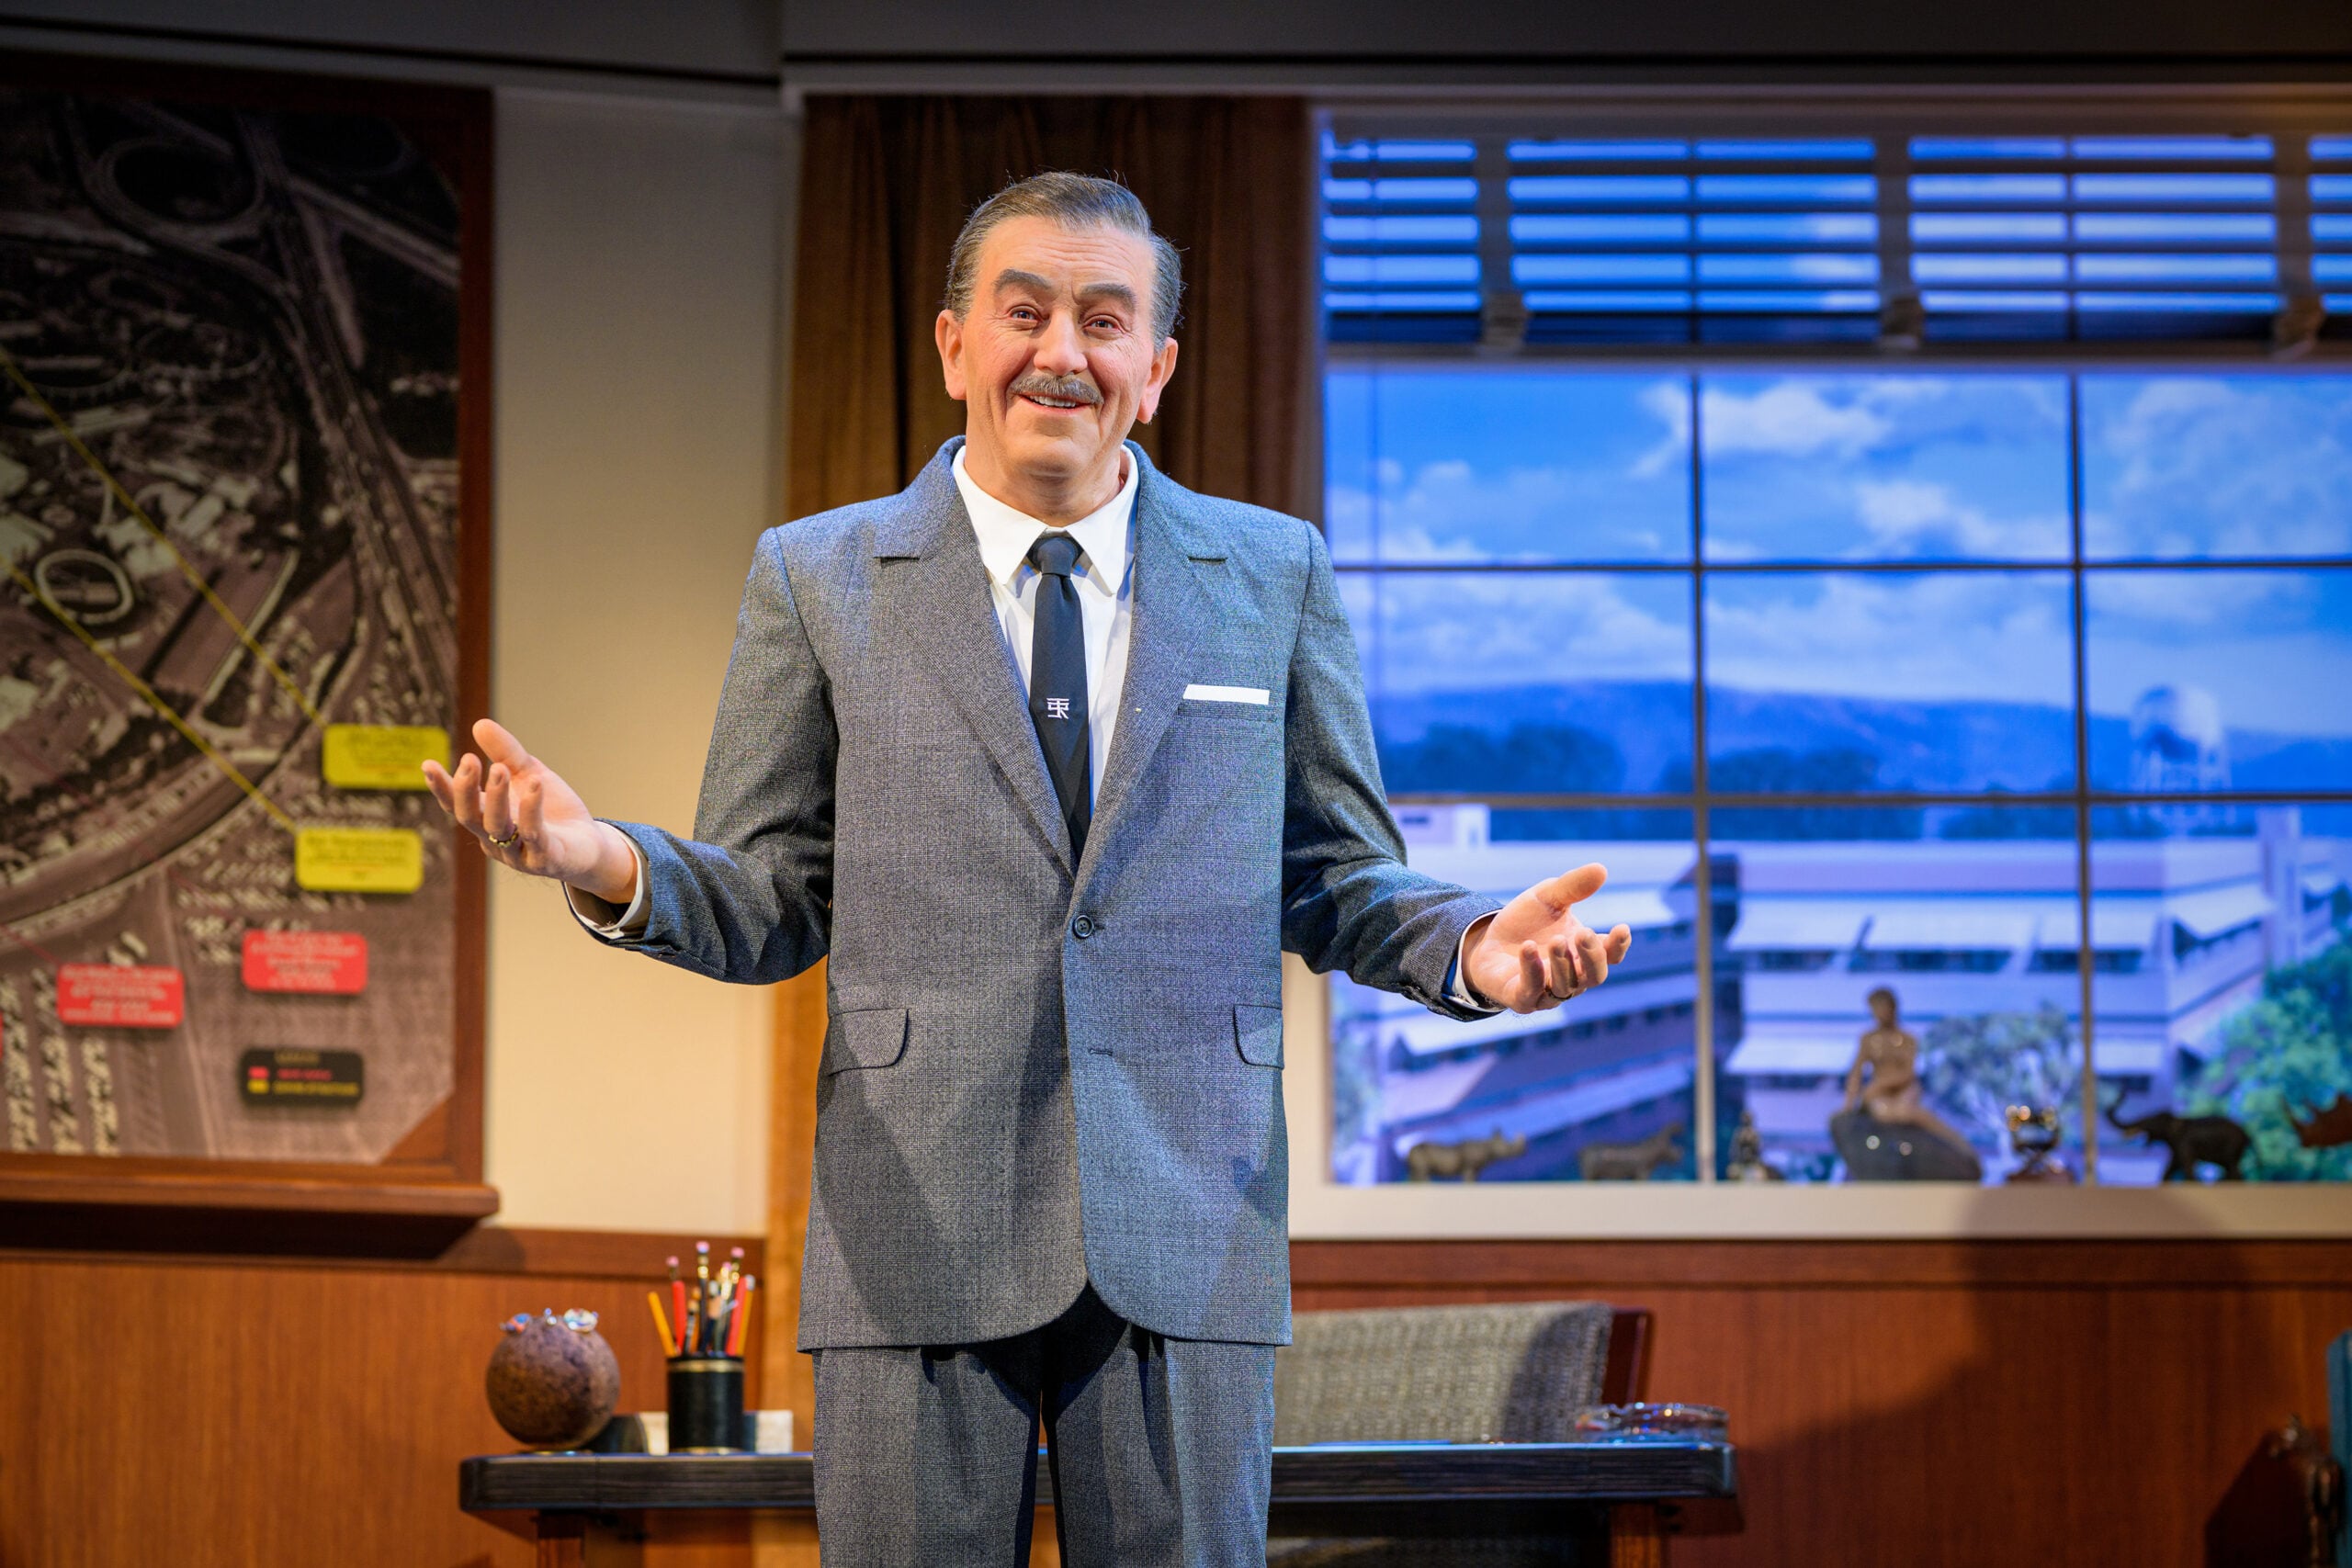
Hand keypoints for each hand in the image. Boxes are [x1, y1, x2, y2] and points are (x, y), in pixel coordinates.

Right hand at [420, 718, 638, 903]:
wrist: (590, 845)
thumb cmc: (553, 811)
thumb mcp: (529, 774)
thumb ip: (505, 753)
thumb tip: (479, 723)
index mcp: (487, 818)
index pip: (457, 805)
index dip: (442, 787)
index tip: (427, 764)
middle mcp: (496, 839)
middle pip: (471, 817)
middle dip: (466, 790)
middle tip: (468, 761)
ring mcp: (519, 853)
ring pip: (498, 828)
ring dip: (497, 797)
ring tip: (499, 768)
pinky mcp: (545, 859)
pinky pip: (535, 835)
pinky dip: (532, 809)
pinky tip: (535, 784)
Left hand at [1460, 862, 1633, 1014]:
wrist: (1487, 942)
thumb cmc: (1525, 923)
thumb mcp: (1547, 898)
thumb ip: (1572, 887)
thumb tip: (1601, 869)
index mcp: (1583, 953)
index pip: (1610, 955)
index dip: (1619, 945)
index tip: (1622, 928)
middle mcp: (1572, 977)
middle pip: (1594, 976)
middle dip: (1592, 957)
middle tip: (1584, 934)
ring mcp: (1548, 992)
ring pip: (1566, 986)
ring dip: (1562, 963)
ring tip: (1556, 939)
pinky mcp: (1522, 999)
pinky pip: (1532, 991)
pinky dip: (1533, 971)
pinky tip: (1528, 948)